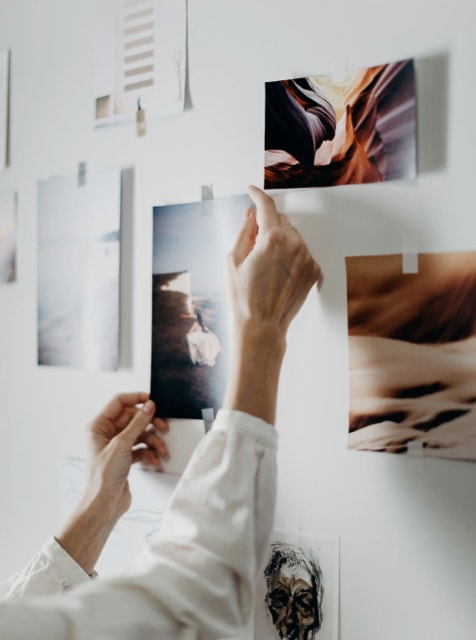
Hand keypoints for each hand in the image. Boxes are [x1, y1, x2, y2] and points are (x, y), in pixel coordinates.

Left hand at [85, 392, 168, 517]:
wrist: (104, 505)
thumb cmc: (103, 477)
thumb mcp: (122, 445)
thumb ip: (137, 423)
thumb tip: (149, 406)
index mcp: (98, 425)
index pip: (119, 402)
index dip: (137, 398)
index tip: (153, 400)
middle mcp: (106, 433)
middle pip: (133, 418)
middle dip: (150, 424)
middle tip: (163, 427)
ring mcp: (116, 445)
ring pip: (140, 433)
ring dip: (153, 441)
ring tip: (162, 450)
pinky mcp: (124, 457)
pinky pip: (141, 447)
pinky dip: (149, 452)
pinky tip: (154, 460)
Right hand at [223, 186, 320, 424]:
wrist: (263, 326)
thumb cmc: (243, 297)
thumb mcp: (233, 260)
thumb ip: (244, 231)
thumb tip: (250, 214)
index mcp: (272, 239)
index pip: (266, 205)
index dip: (257, 195)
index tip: (251, 191)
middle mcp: (294, 245)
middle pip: (281, 220)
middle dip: (267, 225)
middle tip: (253, 243)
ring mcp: (307, 258)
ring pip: (293, 236)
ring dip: (280, 241)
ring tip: (266, 265)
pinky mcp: (314, 271)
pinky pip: (302, 252)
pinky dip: (291, 255)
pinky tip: (278, 273)